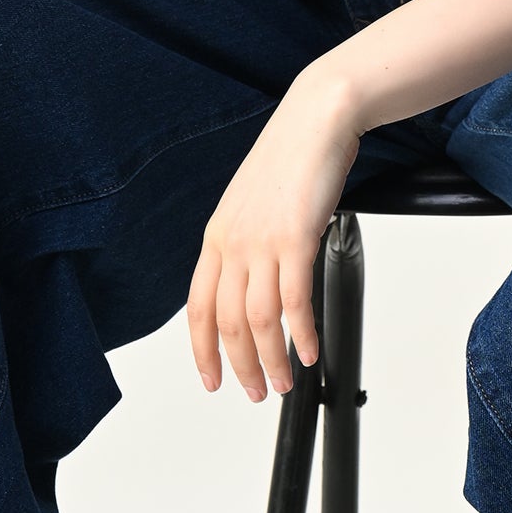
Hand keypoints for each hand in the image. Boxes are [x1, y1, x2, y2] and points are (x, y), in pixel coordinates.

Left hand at [187, 76, 362, 401]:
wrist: (315, 119)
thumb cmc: (289, 160)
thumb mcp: (250, 206)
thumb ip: (245, 245)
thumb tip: (252, 283)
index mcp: (215, 238)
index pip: (196, 310)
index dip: (202, 352)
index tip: (211, 380)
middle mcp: (232, 243)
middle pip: (226, 324)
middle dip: (240, 367)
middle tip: (256, 393)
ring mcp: (262, 242)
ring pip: (259, 320)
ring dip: (271, 360)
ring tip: (284, 383)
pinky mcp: (296, 238)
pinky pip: (295, 301)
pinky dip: (301, 334)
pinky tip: (309, 351)